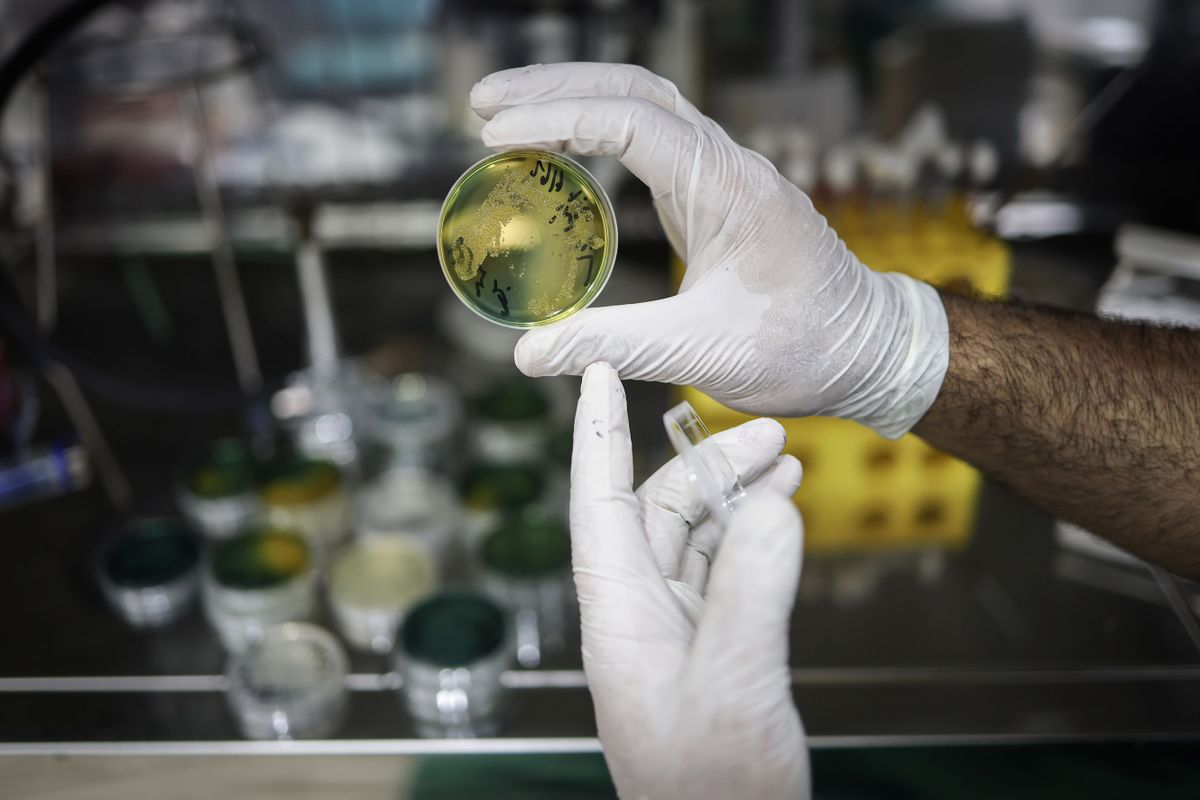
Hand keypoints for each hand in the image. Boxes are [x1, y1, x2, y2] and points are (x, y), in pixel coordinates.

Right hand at [471, 62, 947, 437]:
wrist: (867, 348)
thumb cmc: (803, 347)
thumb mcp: (704, 351)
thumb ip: (615, 345)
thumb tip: (528, 354)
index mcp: (728, 186)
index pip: (631, 121)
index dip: (556, 119)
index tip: (493, 135)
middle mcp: (726, 165)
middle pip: (634, 90)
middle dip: (555, 87)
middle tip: (480, 103)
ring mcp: (722, 176)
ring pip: (644, 107)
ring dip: (575, 101)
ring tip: (505, 116)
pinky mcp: (715, 197)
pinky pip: (651, 142)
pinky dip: (598, 134)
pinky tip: (561, 153)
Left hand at [569, 362, 808, 799]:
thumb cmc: (712, 790)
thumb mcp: (734, 685)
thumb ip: (751, 592)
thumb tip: (769, 507)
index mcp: (619, 615)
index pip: (598, 501)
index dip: (595, 433)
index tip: (596, 373)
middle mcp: (638, 613)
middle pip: (658, 509)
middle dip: (707, 462)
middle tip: (770, 433)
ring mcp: (673, 630)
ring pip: (694, 537)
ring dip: (735, 495)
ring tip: (786, 464)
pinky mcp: (707, 647)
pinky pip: (721, 571)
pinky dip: (750, 536)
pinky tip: (780, 516)